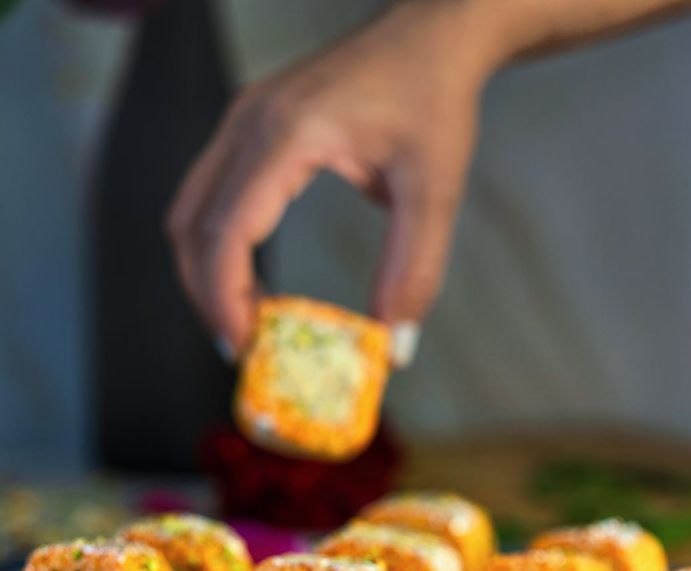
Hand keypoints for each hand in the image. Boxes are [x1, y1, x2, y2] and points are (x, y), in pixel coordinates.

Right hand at [167, 1, 493, 358]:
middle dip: (208, 295)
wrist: (430, 36)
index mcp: (287, 132)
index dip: (226, 296)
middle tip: (242, 349)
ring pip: (189, 212)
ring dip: (206, 273)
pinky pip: (209, 195)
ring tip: (246, 323)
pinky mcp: (247, 127)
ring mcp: (241, 121)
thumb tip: (395, 347)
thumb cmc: (433, 101)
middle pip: (191, 226)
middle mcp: (248, 122)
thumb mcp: (435, 191)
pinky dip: (218, 247)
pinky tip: (252, 283)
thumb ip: (414, 271)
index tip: (246, 346)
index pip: (228, 229)